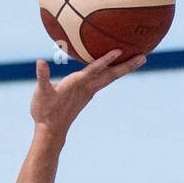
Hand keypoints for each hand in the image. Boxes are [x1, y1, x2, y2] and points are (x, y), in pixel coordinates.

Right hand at [30, 49, 146, 137]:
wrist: (51, 130)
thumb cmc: (44, 111)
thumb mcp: (41, 93)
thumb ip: (42, 76)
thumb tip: (39, 62)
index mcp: (76, 84)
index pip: (94, 70)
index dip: (105, 60)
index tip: (118, 51)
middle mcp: (87, 88)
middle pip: (111, 75)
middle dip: (127, 66)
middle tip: (144, 57)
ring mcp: (89, 91)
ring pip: (110, 78)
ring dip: (124, 69)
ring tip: (138, 59)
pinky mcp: (88, 94)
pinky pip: (104, 80)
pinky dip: (113, 72)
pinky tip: (117, 66)